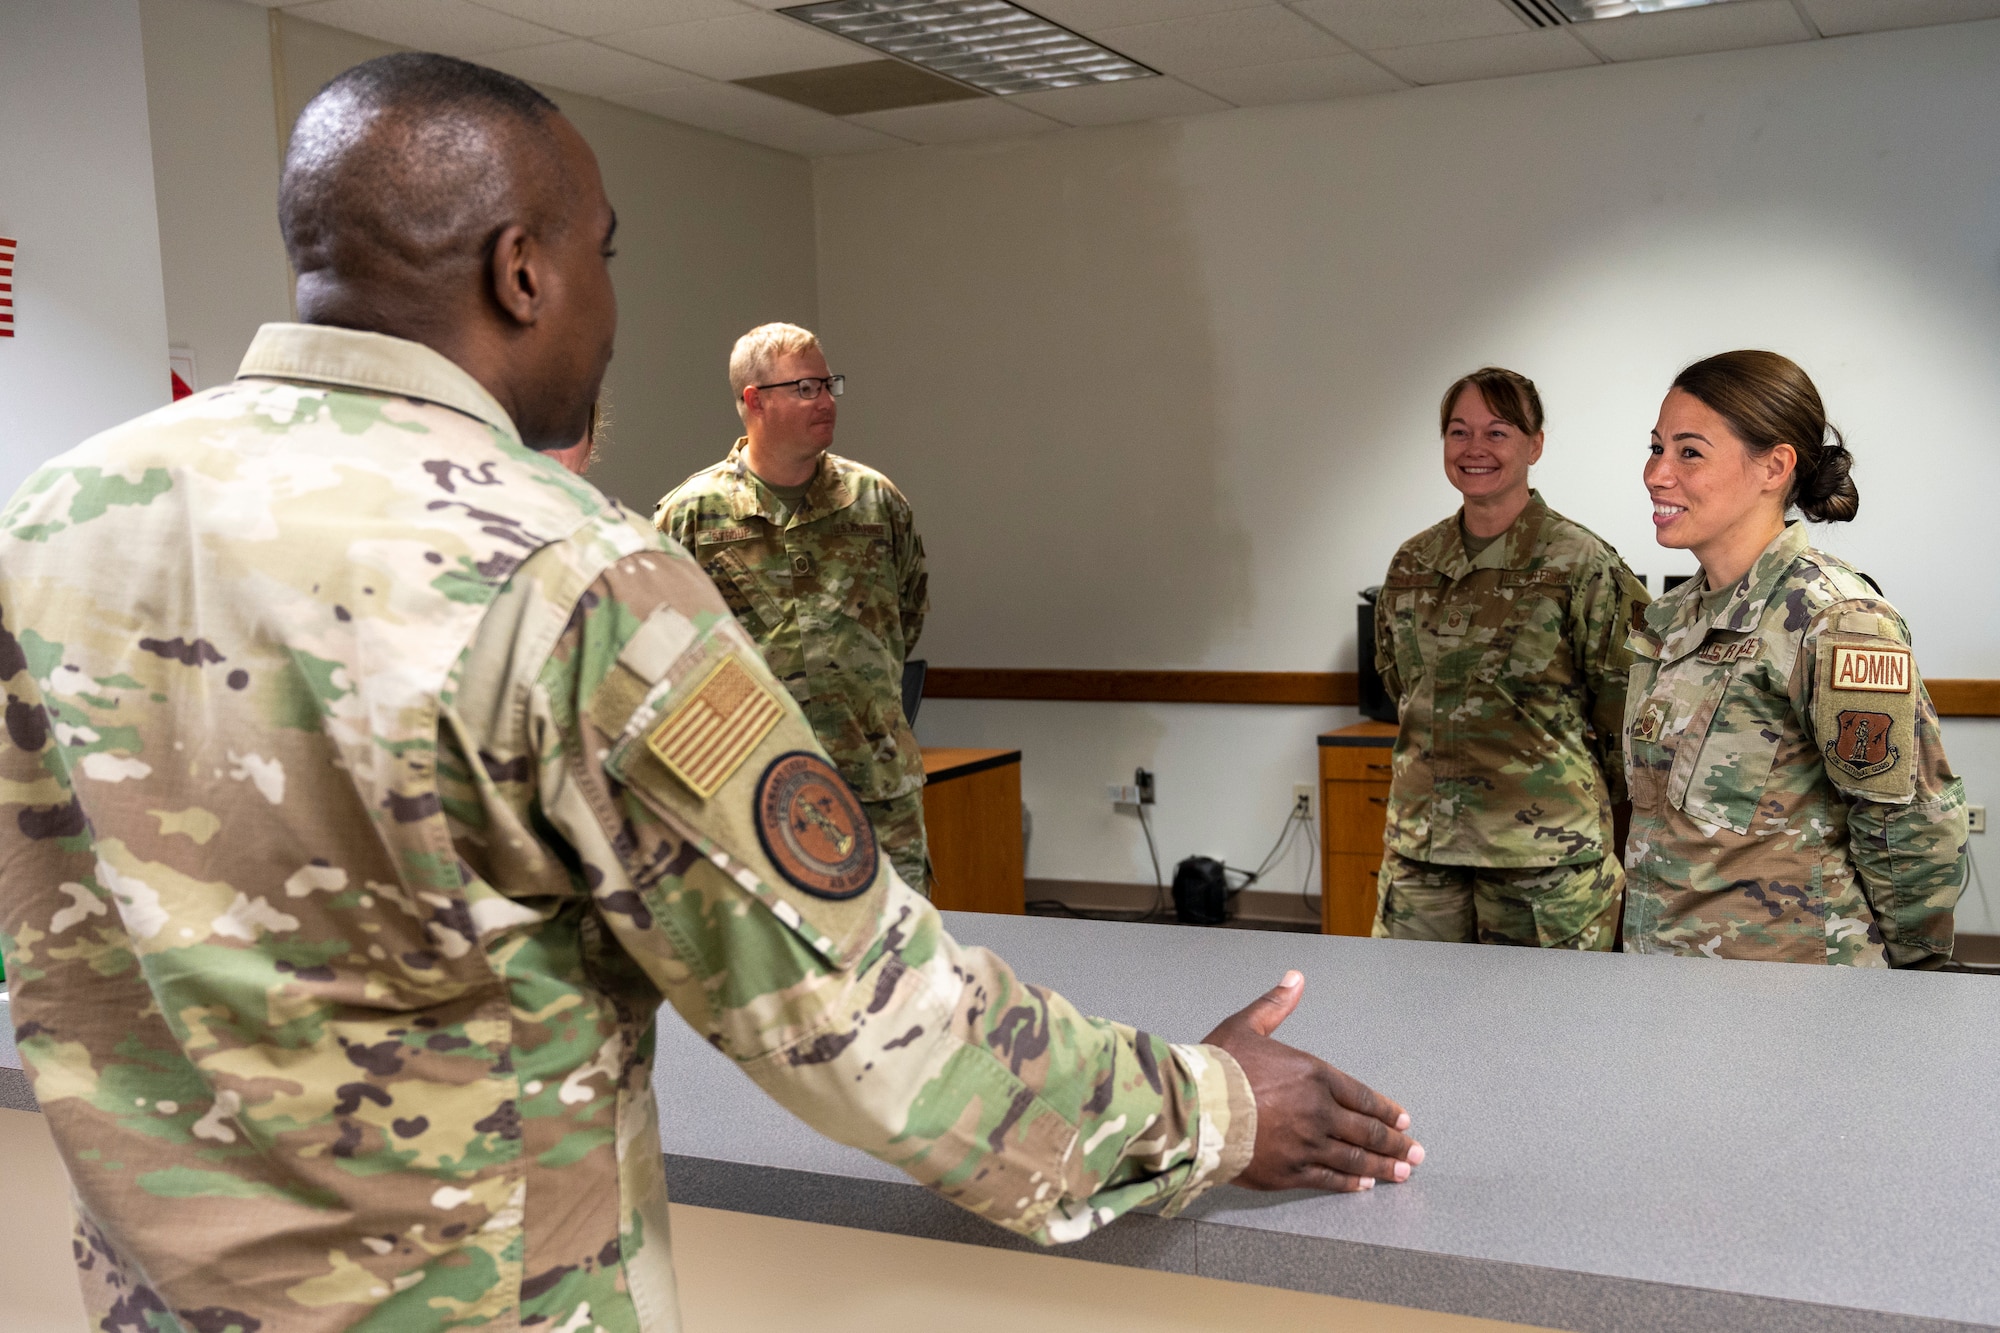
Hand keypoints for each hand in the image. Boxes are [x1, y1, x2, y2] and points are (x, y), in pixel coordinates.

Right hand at [1203, 970, 1422, 1192]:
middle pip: (1367, 1131)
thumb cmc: (1218, 1068)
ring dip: (1382, 1166)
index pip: (1362, 1096)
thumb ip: (1275, 1006)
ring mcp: (1307, 1144)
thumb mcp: (1246, 1026)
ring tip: (1401, 1173)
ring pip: (1354, 1158)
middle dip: (1395, 1143)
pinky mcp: (1290, 1172)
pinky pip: (1329, 1179)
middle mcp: (1319, 1111)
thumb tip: (1294, 979)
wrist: (1196, 1108)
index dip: (1386, 1110)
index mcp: (1313, 1075)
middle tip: (1415, 1153)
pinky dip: (1350, 1184)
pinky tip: (1363, 1186)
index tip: (1403, 1120)